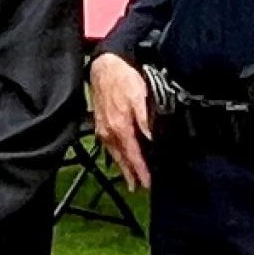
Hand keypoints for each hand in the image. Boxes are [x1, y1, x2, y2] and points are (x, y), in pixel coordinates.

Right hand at [89, 52, 152, 189]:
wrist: (104, 66)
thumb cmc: (124, 79)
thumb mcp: (140, 98)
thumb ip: (146, 120)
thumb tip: (153, 140)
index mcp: (121, 128)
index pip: (134, 156)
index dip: (141, 171)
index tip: (148, 184)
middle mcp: (110, 132)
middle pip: (122, 159)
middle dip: (131, 174)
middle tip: (139, 188)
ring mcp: (103, 129)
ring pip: (114, 154)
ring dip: (123, 167)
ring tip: (130, 179)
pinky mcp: (100, 123)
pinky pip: (108, 145)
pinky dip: (115, 155)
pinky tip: (118, 156)